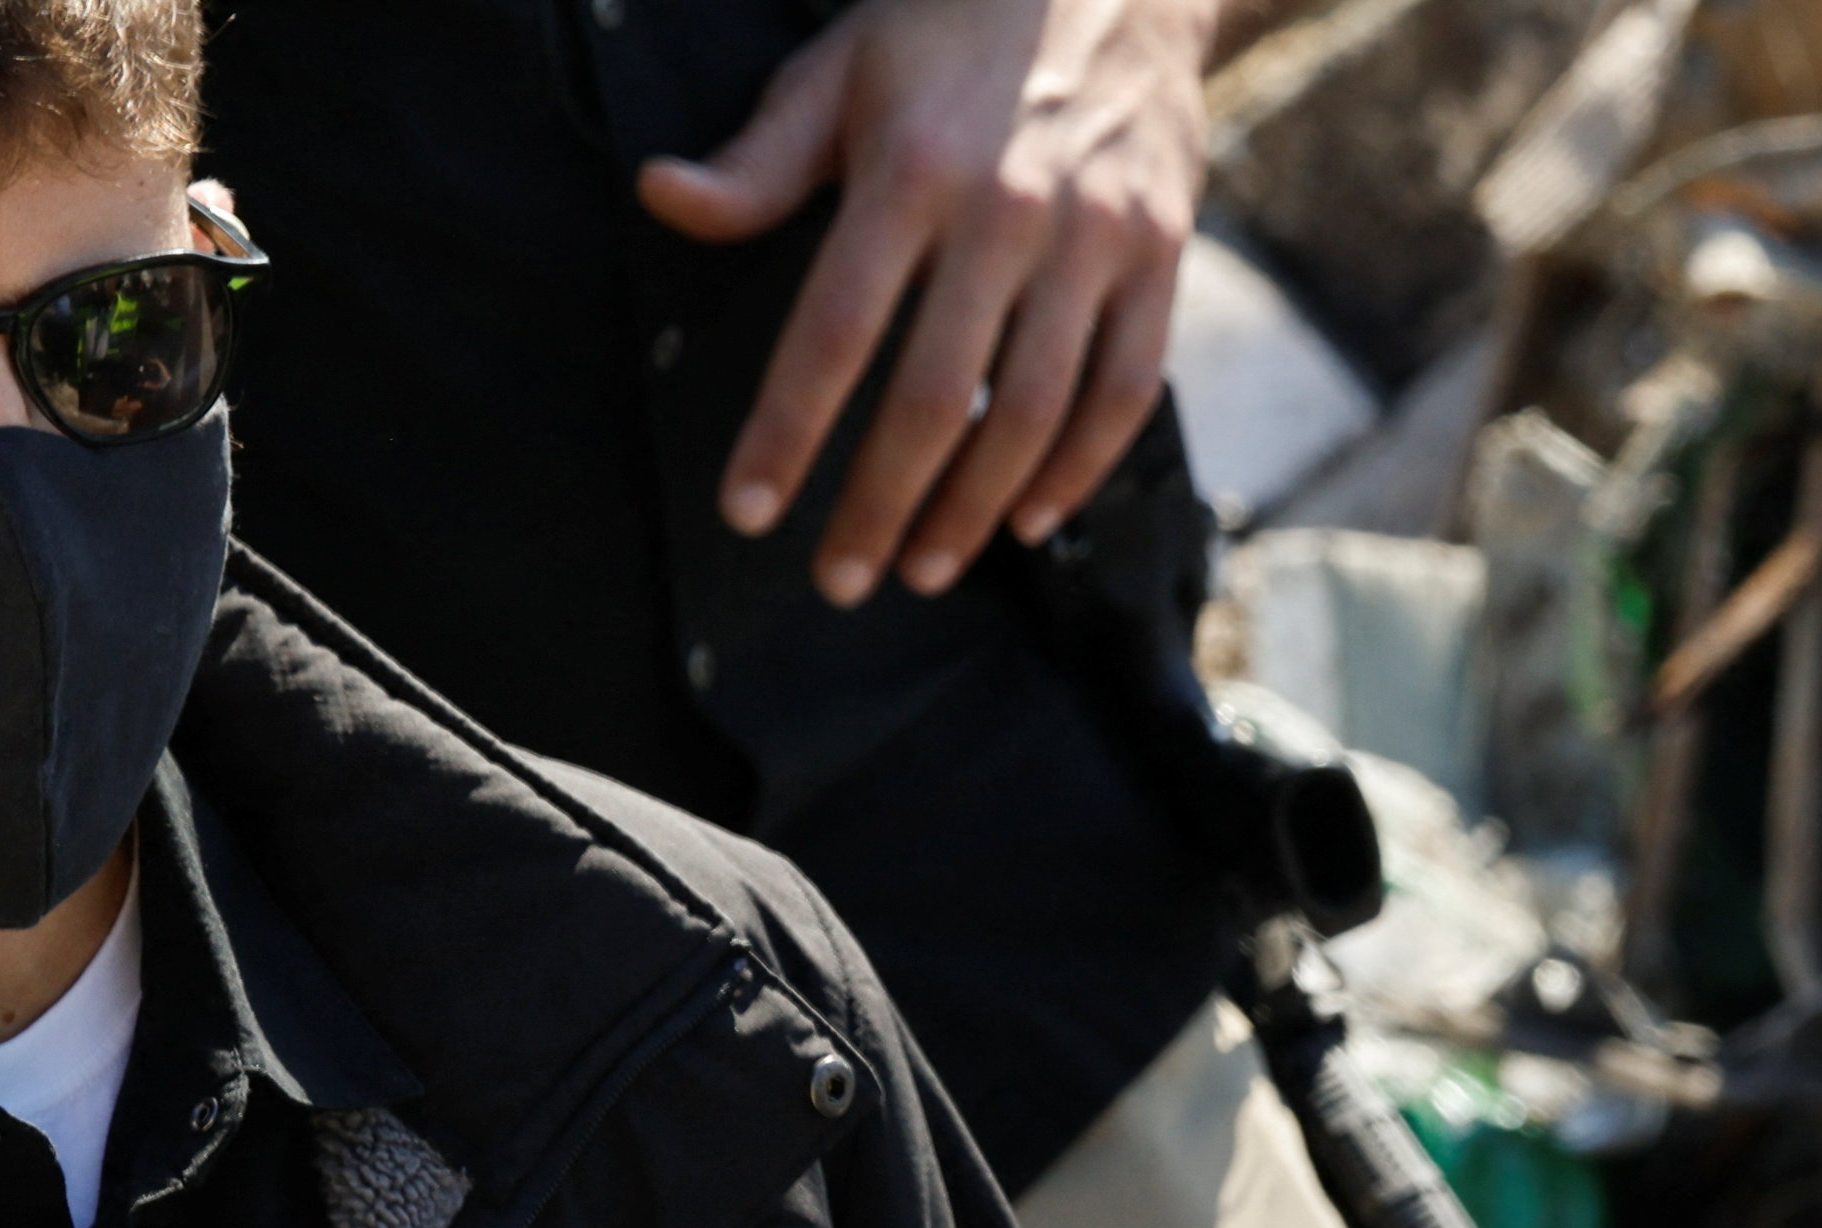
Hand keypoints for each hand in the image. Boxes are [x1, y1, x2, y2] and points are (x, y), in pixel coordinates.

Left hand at [640, 0, 1212, 602]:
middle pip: (936, 399)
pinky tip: (1029, 517)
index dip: (788, 432)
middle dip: (880, 504)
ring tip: (924, 566)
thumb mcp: (840, 69)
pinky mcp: (1159, 261)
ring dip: (973, 509)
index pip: (835, 331)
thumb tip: (662, 201)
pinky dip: (1076, 469)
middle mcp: (1008, 216)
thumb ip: (759, 158)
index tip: (750, 510)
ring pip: (1033, 414)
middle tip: (839, 578)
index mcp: (912, 170)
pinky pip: (1123, 393)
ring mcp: (1094, 244)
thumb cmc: (949, 23)